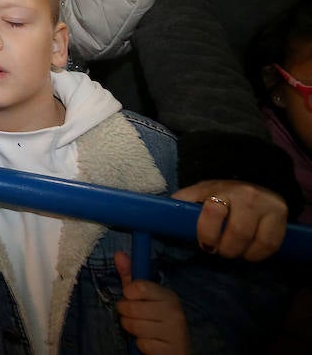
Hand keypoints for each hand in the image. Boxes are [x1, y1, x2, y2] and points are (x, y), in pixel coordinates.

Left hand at [114, 251, 188, 354]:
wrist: (176, 348)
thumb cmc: (156, 320)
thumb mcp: (144, 297)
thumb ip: (130, 277)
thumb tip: (119, 254)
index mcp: (167, 295)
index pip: (138, 287)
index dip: (128, 293)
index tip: (132, 297)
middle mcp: (174, 311)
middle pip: (131, 308)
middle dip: (126, 314)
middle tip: (134, 316)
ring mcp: (175, 332)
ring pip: (134, 326)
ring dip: (132, 329)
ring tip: (142, 328)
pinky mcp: (171, 349)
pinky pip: (142, 344)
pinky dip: (141, 344)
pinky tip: (151, 341)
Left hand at [172, 179, 287, 260]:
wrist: (253, 185)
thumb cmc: (220, 194)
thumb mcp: (199, 194)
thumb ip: (182, 203)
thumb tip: (156, 213)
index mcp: (219, 188)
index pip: (213, 212)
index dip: (207, 234)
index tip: (205, 244)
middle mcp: (246, 194)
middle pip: (237, 233)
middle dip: (225, 249)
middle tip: (220, 250)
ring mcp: (266, 204)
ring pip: (255, 241)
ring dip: (241, 253)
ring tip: (234, 251)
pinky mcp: (282, 214)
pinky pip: (271, 244)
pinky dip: (258, 254)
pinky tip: (250, 251)